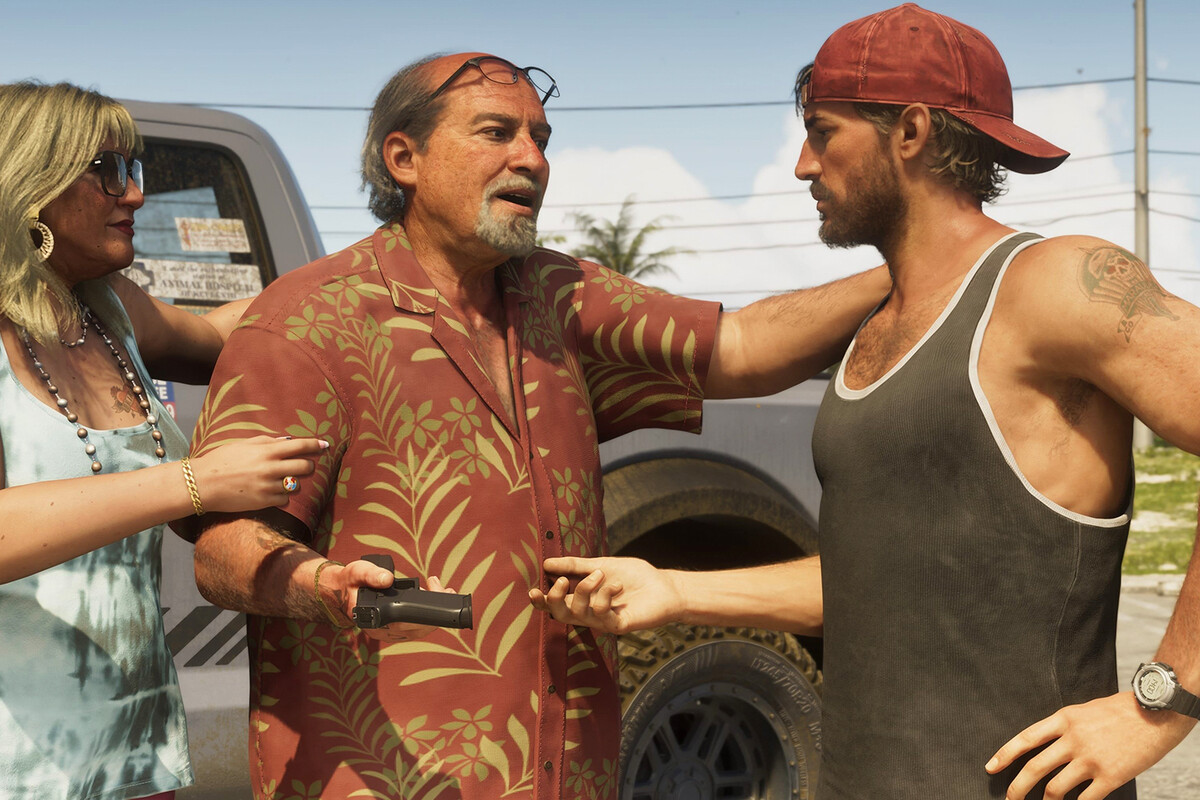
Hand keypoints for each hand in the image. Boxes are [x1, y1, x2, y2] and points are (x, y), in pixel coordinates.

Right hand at [190, 435, 328, 512]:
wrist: (202, 484)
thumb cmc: (221, 460)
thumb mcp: (243, 444)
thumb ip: (267, 441)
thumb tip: (288, 441)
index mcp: (266, 451)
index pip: (300, 446)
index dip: (315, 444)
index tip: (325, 445)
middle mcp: (271, 468)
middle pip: (305, 467)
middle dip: (308, 465)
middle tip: (304, 465)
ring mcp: (268, 486)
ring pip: (296, 485)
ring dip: (293, 482)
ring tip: (280, 480)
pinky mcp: (264, 502)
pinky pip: (285, 500)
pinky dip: (281, 496)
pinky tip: (270, 492)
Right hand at [346, 566, 454, 642]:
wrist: (342, 589)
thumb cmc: (350, 581)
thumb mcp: (357, 572)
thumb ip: (371, 575)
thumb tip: (388, 580)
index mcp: (373, 622)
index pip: (404, 624)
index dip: (424, 616)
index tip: (432, 597)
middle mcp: (384, 632)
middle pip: (418, 628)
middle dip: (437, 611)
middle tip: (445, 589)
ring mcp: (391, 633)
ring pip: (420, 629)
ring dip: (435, 612)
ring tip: (441, 589)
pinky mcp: (396, 629)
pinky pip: (416, 626)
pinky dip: (427, 614)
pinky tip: (432, 595)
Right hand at [529, 556, 682, 633]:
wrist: (664, 586)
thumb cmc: (634, 576)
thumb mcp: (602, 565)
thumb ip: (576, 566)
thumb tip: (547, 563)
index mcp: (582, 598)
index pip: (555, 604)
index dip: (541, 601)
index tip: (532, 590)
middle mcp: (589, 612)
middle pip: (560, 614)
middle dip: (555, 598)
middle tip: (562, 582)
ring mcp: (602, 621)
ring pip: (579, 612)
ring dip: (586, 589)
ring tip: (601, 574)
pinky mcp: (617, 626)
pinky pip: (601, 614)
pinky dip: (605, 596)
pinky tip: (617, 586)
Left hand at [986, 692, 1195, 798]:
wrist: (1156, 713)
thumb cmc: (1120, 711)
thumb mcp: (1084, 710)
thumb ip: (1064, 727)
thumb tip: (1046, 745)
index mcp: (1064, 719)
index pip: (1025, 739)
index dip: (1004, 755)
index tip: (990, 768)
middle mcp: (1073, 739)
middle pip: (1035, 768)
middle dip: (1017, 788)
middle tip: (1009, 799)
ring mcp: (1091, 759)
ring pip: (1055, 788)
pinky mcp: (1111, 776)